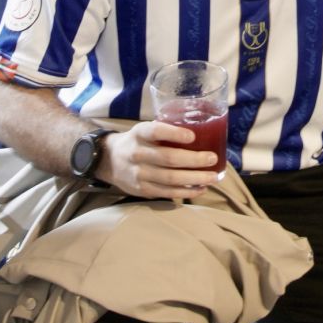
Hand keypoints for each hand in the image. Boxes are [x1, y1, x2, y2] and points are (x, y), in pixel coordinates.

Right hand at [94, 121, 222, 199]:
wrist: (109, 161)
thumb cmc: (137, 142)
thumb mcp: (144, 130)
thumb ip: (165, 131)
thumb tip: (202, 131)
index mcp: (139, 134)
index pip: (155, 131)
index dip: (174, 134)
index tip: (192, 136)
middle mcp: (138, 154)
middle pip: (168, 158)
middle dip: (194, 160)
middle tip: (212, 158)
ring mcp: (140, 174)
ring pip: (171, 178)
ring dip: (195, 179)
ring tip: (214, 177)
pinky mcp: (143, 190)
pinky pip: (168, 193)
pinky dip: (187, 192)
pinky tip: (201, 188)